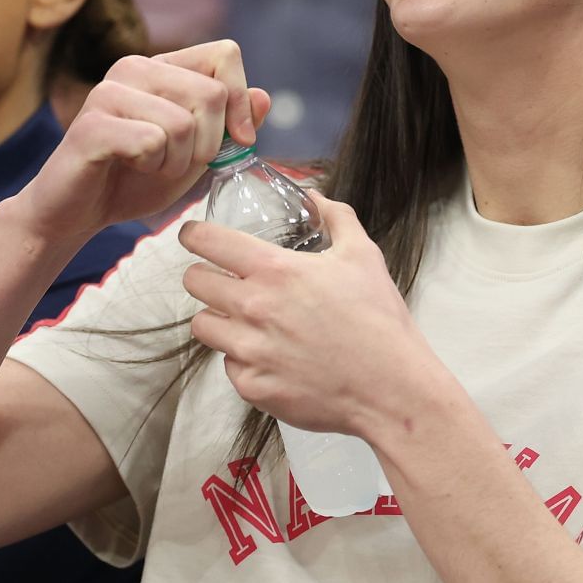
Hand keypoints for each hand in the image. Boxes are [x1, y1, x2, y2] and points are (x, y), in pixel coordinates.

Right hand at [14, 40, 269, 247]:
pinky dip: (151, 168)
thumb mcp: (196, 154)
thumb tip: (265, 97)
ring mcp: (109, 92)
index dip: (240, 100)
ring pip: (183, 124)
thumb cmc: (135, 180)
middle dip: (208, 144)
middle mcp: (134, 68)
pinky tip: (127, 168)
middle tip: (177, 162)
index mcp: (161, 67)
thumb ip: (229, 126)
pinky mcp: (92, 123)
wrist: (77, 212)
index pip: (224, 54)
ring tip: (148, 166)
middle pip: (211, 94)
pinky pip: (151, 142)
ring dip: (176, 162)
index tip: (238, 139)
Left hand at [178, 195, 437, 439]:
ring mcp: (248, 351)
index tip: (193, 236)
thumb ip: (335, 217)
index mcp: (274, 271)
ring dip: (219, 319)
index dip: (193, 235)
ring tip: (246, 322)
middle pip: (194, 282)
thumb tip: (314, 196)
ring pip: (203, 326)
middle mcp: (253, 309)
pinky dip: (243, 360)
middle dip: (204, 275)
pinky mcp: (252, 386)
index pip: (207, 242)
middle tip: (223, 280)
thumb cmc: (377, 320)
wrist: (390, 387)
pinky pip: (228, 366)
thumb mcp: (362, 256)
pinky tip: (271, 357)